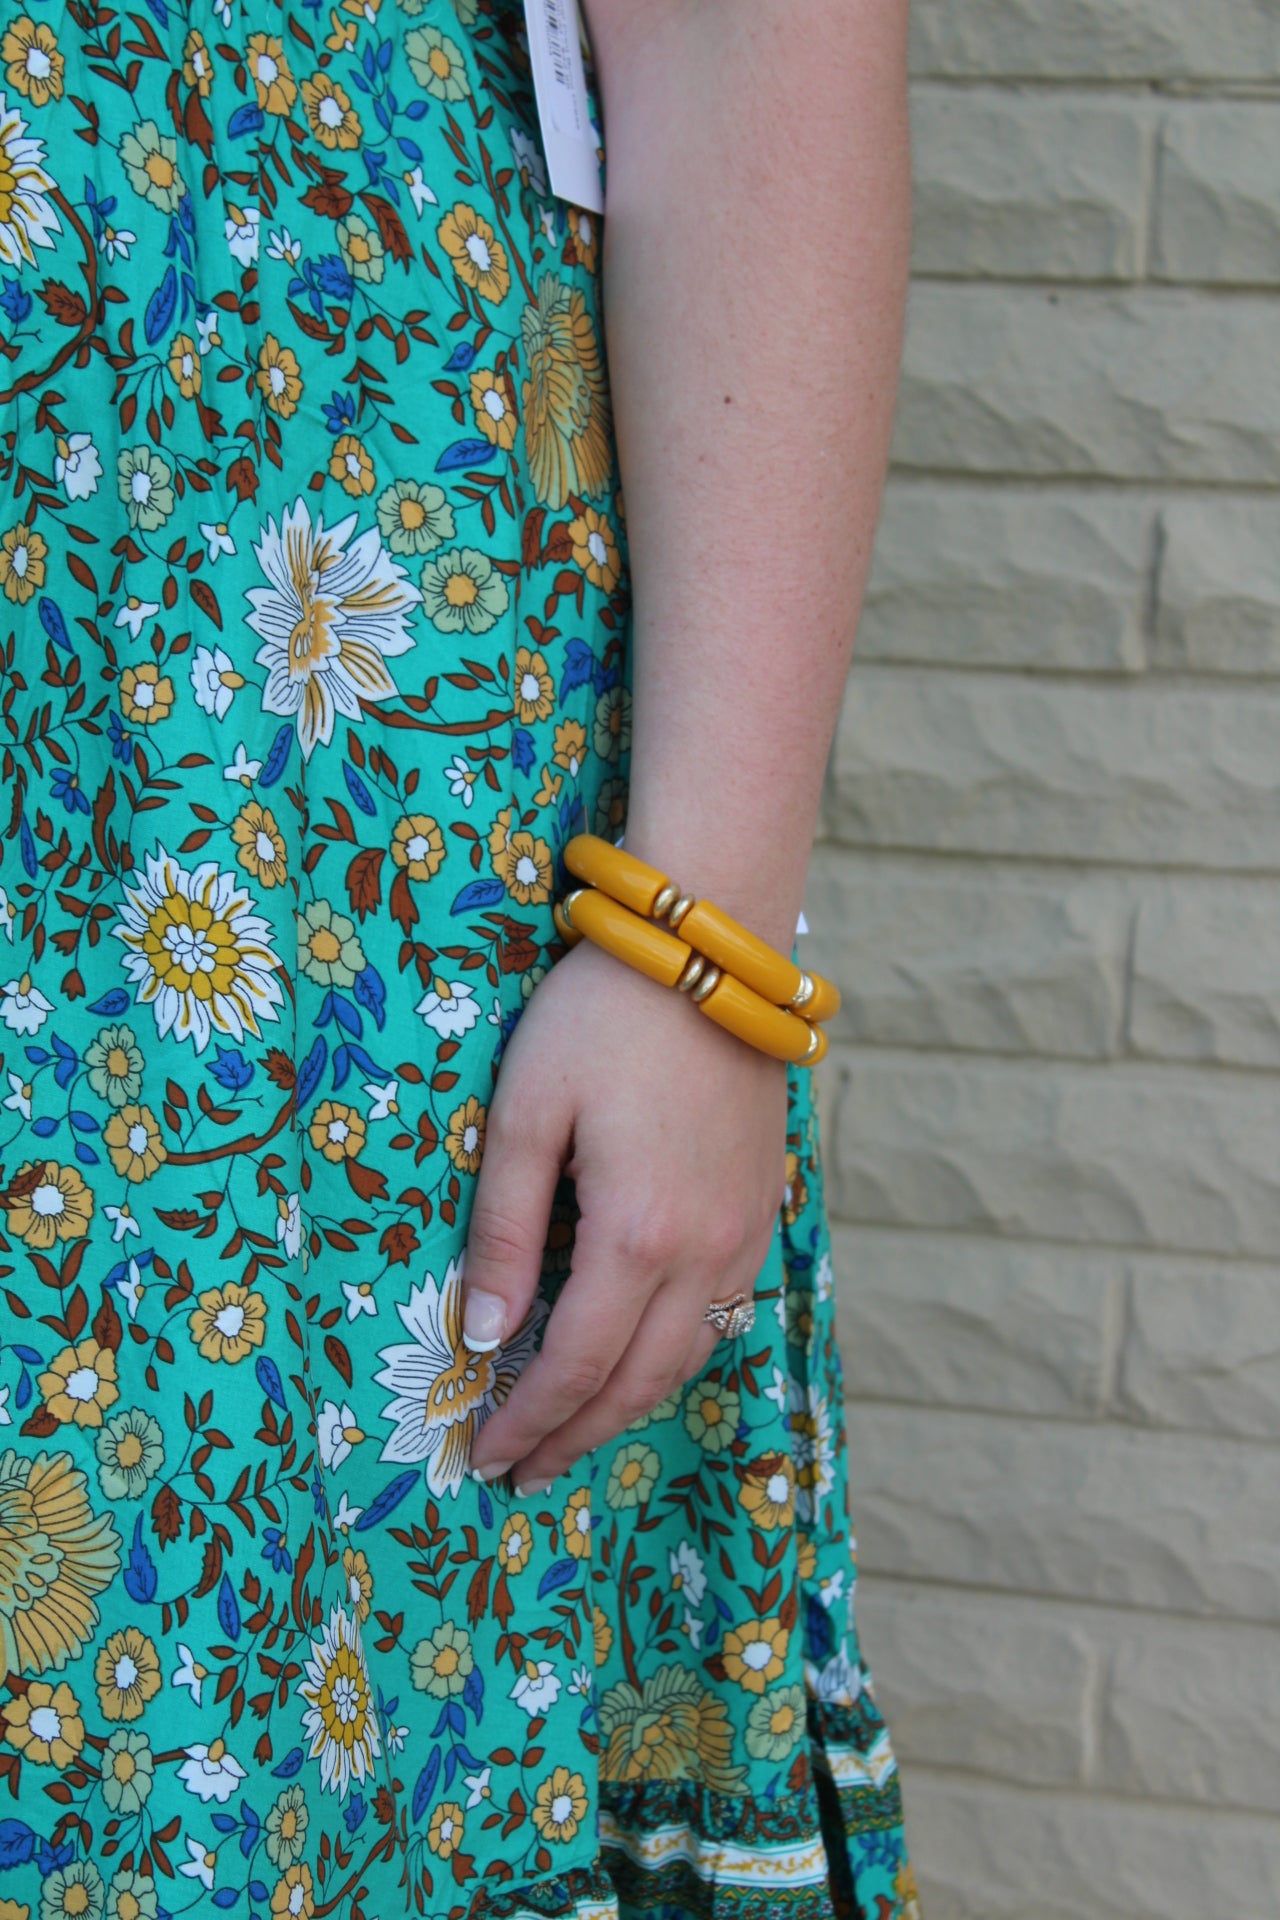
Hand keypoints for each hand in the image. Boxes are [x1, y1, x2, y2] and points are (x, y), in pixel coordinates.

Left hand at [462, 937, 787, 1492]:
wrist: (710, 952)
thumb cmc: (601, 1019)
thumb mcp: (528, 1112)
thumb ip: (503, 1228)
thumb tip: (484, 1333)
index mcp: (638, 1235)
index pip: (576, 1365)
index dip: (529, 1421)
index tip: (485, 1458)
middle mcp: (705, 1253)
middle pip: (639, 1383)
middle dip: (576, 1436)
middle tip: (523, 1472)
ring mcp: (745, 1233)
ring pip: (690, 1357)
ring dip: (628, 1405)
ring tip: (572, 1430)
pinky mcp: (764, 1208)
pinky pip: (722, 1313)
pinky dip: (674, 1355)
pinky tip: (638, 1354)